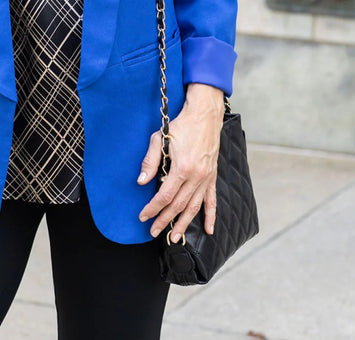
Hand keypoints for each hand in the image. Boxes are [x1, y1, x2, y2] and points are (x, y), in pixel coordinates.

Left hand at [137, 83, 223, 240]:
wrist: (204, 115)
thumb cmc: (180, 125)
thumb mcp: (159, 138)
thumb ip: (150, 161)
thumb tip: (141, 182)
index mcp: (181, 168)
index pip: (164, 196)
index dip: (152, 208)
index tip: (143, 216)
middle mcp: (196, 176)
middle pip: (178, 205)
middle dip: (164, 220)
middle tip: (153, 231)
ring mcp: (206, 178)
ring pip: (194, 207)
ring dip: (184, 224)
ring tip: (174, 238)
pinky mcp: (213, 176)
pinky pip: (212, 200)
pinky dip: (210, 216)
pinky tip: (208, 230)